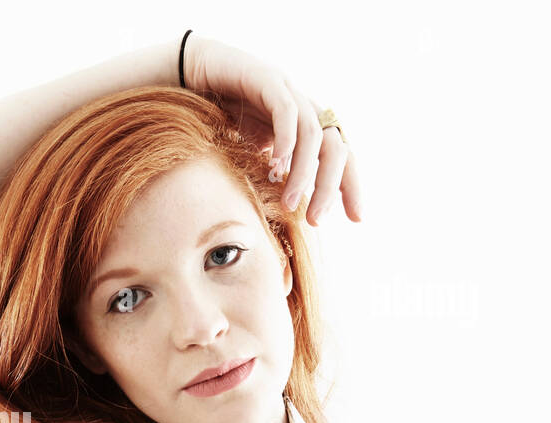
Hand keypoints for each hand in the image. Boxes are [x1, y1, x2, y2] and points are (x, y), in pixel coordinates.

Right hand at [182, 37, 360, 225]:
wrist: (194, 74)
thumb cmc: (221, 116)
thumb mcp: (251, 151)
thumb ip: (270, 173)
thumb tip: (282, 212)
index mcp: (306, 126)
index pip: (339, 156)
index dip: (350, 186)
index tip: (356, 217)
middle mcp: (304, 109)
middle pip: (335, 149)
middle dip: (330, 187)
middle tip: (316, 220)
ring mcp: (289, 93)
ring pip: (312, 135)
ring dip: (303, 173)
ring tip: (288, 203)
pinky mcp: (268, 80)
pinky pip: (285, 111)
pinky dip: (285, 139)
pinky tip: (277, 165)